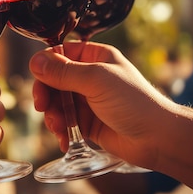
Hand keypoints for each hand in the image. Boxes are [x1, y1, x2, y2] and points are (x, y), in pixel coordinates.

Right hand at [30, 41, 167, 167]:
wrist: (157, 138)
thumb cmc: (133, 102)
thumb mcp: (96, 81)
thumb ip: (64, 72)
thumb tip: (35, 62)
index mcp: (95, 57)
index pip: (61, 54)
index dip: (46, 65)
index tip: (38, 79)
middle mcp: (90, 76)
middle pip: (54, 80)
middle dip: (46, 94)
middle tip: (42, 107)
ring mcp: (88, 100)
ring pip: (57, 103)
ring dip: (52, 115)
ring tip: (58, 128)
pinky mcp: (88, 122)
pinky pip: (65, 122)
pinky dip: (60, 130)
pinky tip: (63, 139)